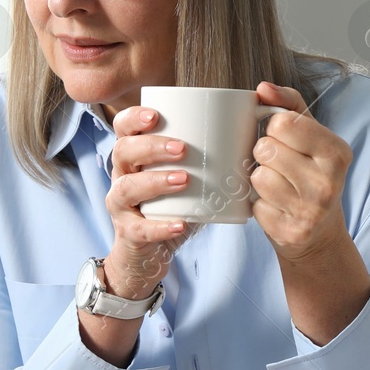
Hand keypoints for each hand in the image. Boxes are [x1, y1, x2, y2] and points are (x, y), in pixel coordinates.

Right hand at [102, 105, 198, 299]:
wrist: (149, 255)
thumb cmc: (170, 208)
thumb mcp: (185, 180)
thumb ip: (206, 159)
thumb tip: (249, 134)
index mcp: (134, 157)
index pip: (122, 128)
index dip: (134, 118)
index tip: (156, 115)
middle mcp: (122, 177)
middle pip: (123, 151)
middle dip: (151, 146)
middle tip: (182, 148)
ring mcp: (121, 206)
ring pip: (127, 187)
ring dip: (156, 181)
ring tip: (183, 179)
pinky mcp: (128, 233)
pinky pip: (139, 228)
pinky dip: (160, 226)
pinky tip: (180, 223)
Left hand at [249, 81, 352, 262]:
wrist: (320, 234)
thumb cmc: (311, 174)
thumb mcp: (310, 136)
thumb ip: (288, 105)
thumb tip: (263, 88)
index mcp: (337, 152)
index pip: (282, 122)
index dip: (273, 129)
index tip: (284, 140)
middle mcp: (328, 182)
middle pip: (265, 149)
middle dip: (265, 156)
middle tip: (280, 167)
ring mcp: (311, 211)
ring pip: (258, 177)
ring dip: (261, 181)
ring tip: (279, 187)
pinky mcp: (291, 233)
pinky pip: (255, 206)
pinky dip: (260, 206)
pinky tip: (277, 208)